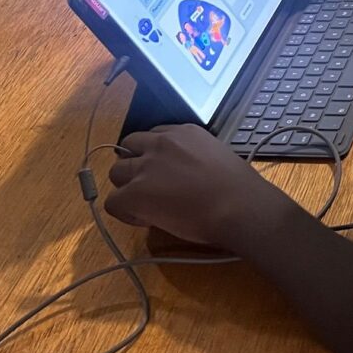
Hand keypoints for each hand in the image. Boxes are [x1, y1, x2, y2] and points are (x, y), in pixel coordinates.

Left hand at [105, 125, 283, 249]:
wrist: (238, 206)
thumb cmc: (240, 188)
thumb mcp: (219, 158)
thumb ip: (195, 158)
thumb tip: (188, 176)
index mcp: (185, 132)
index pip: (155, 135)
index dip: (155, 154)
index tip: (165, 171)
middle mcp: (162, 143)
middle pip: (129, 147)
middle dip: (135, 165)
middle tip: (150, 186)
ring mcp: (146, 167)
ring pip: (116, 172)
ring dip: (127, 187)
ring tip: (146, 205)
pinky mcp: (134, 193)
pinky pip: (113, 202)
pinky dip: (125, 213)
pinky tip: (146, 220)